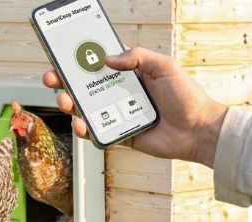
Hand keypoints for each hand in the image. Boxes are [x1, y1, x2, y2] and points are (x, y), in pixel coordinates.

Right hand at [42, 46, 227, 167]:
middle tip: (52, 79)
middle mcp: (119, 94)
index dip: (78, 62)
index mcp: (128, 75)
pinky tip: (81, 125)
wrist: (199, 131)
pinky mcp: (118, 135)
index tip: (62, 58)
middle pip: (83, 88)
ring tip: (67, 103)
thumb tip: (107, 59)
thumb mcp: (164, 66)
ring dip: (69, 105)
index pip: (97, 66)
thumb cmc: (186, 97)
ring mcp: (117, 115)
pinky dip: (84, 129)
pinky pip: (95, 133)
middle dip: (63, 83)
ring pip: (84, 110)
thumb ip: (137, 57)